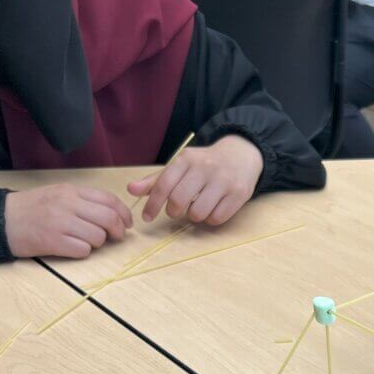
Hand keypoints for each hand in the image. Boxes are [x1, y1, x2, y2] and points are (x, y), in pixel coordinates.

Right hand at [5, 184, 132, 258]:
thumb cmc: (32, 208)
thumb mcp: (58, 194)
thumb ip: (84, 201)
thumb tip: (115, 214)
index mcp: (71, 191)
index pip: (109, 200)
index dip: (124, 213)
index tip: (127, 223)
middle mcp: (67, 204)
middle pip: (108, 219)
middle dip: (118, 231)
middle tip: (116, 237)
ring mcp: (60, 223)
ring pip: (98, 237)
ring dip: (98, 243)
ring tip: (85, 241)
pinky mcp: (52, 242)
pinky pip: (82, 251)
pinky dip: (83, 252)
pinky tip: (72, 248)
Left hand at [128, 135, 263, 224]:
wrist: (242, 154)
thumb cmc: (205, 164)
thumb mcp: (181, 166)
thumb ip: (156, 180)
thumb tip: (131, 190)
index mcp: (187, 159)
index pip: (164, 185)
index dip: (152, 204)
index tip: (147, 217)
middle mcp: (205, 168)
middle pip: (179, 201)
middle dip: (173, 211)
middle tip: (176, 211)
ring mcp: (224, 180)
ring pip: (198, 213)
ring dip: (194, 216)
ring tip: (198, 207)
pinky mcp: (239, 193)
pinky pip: (217, 218)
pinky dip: (211, 219)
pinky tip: (213, 208)